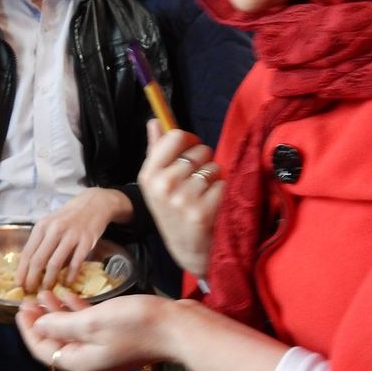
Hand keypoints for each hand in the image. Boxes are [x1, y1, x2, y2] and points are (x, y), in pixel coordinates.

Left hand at [15, 188, 132, 293]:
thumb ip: (41, 241)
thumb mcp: (51, 223)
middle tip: (31, 291)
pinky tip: (67, 283)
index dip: (22, 271)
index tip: (19, 285)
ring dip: (49, 280)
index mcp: (42, 226)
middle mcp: (55, 230)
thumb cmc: (69, 217)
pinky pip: (75, 263)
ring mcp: (71, 235)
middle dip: (32, 279)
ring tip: (47, 290)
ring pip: (55, 263)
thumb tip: (30, 266)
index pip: (27, 252)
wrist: (94, 204)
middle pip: (38, 260)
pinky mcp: (87, 241)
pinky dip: (70, 276)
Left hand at [16, 290, 172, 370]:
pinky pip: (90, 328)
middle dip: (41, 320)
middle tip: (30, 299)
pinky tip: (73, 296)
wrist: (178, 329)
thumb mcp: (92, 322)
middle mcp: (90, 361)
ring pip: (72, 333)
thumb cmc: (135, 324)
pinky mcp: (118, 340)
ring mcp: (105, 352)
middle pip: (56, 342)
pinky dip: (78, 313)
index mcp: (80, 362)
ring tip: (48, 293)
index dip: (28, 329)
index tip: (20, 307)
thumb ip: (61, 324)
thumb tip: (40, 326)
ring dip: (58, 314)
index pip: (43, 349)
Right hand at [138, 121, 223, 275]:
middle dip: (204, 163)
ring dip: (215, 179)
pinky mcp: (202, 212)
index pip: (175, 136)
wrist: (188, 249)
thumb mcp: (158, 183)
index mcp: (149, 175)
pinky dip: (222, 193)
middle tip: (198, 183)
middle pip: (199, 151)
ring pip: (213, 168)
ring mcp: (182, 200)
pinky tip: (213, 206)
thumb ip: (157, 150)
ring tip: (205, 196)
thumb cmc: (175, 211)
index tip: (191, 151)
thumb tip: (154, 121)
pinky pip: (222, 185)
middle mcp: (163, 186)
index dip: (189, 140)